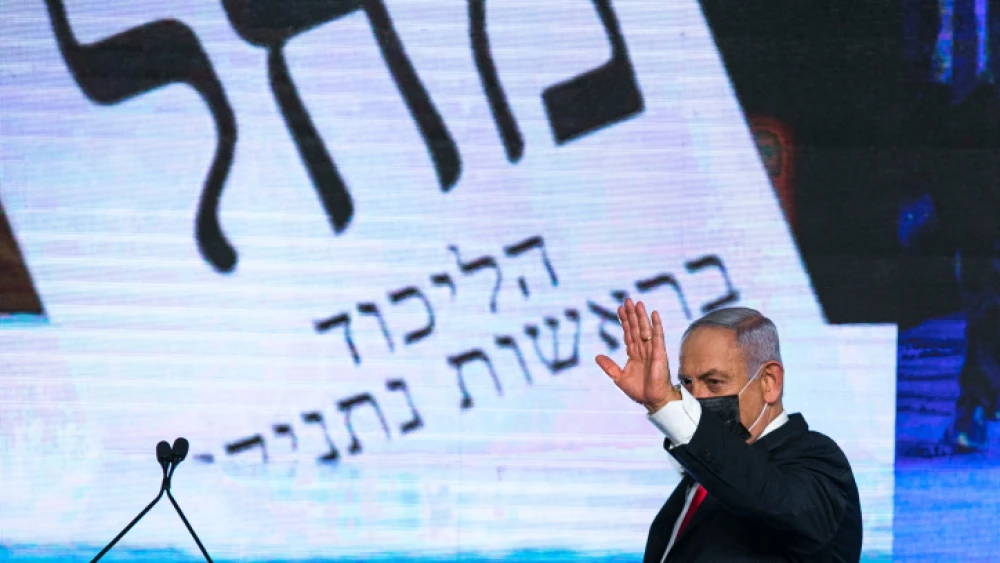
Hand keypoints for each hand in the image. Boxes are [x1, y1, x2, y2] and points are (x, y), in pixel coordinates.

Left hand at [595, 298, 678, 412]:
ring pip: (645, 329)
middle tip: (627, 300)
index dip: (624, 321)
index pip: (628, 333)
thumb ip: (609, 366)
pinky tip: (654, 314)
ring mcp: (652, 350)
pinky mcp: (660, 353)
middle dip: (631, 314)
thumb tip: (596, 356)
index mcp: (633, 354)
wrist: (652, 400)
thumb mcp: (618, 377)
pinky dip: (656, 325)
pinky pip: (658, 336)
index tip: (619, 309)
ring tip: (637, 303)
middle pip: (636, 328)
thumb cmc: (639, 391)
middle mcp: (643, 349)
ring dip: (641, 316)